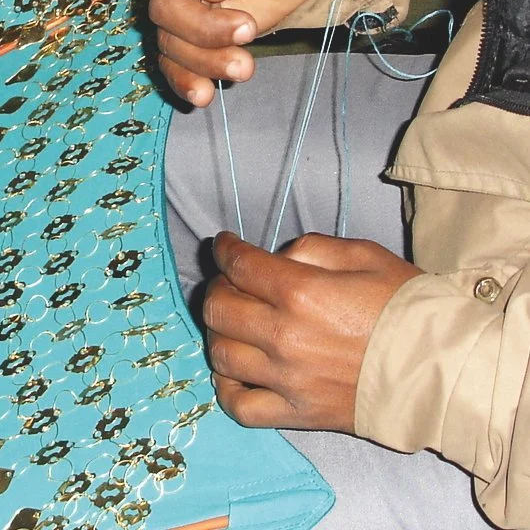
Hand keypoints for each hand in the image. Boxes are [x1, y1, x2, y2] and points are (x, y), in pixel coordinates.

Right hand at [128, 0, 335, 105]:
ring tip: (244, 68)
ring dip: (203, 61)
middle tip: (247, 29)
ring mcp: (188, 8)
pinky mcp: (200, 40)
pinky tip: (204, 96)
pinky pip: (180, 64)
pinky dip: (187, 82)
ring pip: (171, 42)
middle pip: (162, 6)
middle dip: (201, 27)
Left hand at [204, 231, 421, 431]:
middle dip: (217, 286)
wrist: (439, 367)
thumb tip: (277, 258)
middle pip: (218, 308)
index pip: (240, 265)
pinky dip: (226, 385)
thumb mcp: (364, 254)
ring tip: (234, 321)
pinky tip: (234, 368)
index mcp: (300, 292)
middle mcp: (283, 336)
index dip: (225, 248)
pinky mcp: (295, 413)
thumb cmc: (404, 305)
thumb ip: (311, 248)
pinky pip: (238, 405)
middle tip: (231, 281)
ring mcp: (286, 380)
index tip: (224, 244)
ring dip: (218, 330)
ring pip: (220, 353)